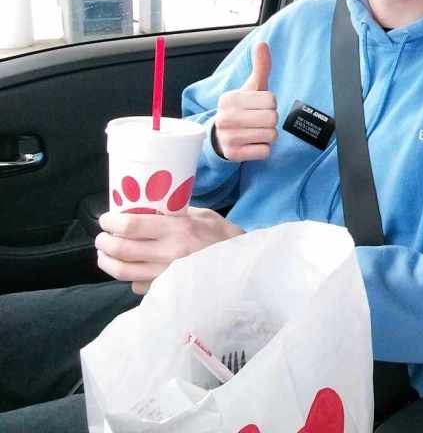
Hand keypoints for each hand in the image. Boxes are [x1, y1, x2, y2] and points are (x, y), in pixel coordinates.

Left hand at [95, 207, 244, 293]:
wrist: (242, 266)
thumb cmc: (224, 237)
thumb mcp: (204, 215)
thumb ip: (176, 213)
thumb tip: (148, 209)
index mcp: (178, 230)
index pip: (131, 226)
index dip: (112, 223)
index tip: (106, 219)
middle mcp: (169, 254)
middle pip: (121, 250)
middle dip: (104, 243)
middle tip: (102, 237)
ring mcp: (167, 275)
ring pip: (124, 272)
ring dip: (108, 263)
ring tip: (106, 255)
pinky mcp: (167, 291)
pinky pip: (138, 286)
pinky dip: (130, 278)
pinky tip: (132, 270)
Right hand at [213, 41, 277, 160]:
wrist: (221, 137)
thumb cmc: (242, 109)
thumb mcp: (251, 88)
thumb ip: (260, 67)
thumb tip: (262, 43)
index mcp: (229, 98)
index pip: (271, 100)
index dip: (270, 104)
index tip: (257, 106)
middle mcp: (226, 118)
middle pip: (272, 118)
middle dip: (270, 120)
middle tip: (258, 120)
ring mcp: (228, 138)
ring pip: (271, 135)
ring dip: (268, 135)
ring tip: (255, 131)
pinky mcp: (234, 155)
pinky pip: (265, 152)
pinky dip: (263, 149)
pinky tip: (252, 144)